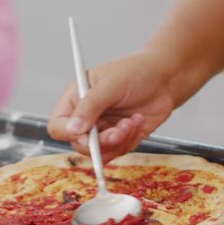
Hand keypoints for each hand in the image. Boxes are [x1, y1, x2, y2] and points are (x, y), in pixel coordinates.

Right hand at [47, 50, 176, 161]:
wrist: (165, 77)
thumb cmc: (136, 71)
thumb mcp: (111, 84)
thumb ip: (90, 106)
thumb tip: (73, 129)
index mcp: (76, 99)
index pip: (58, 125)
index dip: (70, 133)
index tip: (88, 133)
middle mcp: (86, 117)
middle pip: (79, 145)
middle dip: (101, 141)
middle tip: (119, 130)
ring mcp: (103, 129)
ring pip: (100, 153)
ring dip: (118, 142)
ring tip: (132, 122)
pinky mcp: (120, 138)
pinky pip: (118, 151)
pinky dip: (130, 140)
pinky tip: (138, 121)